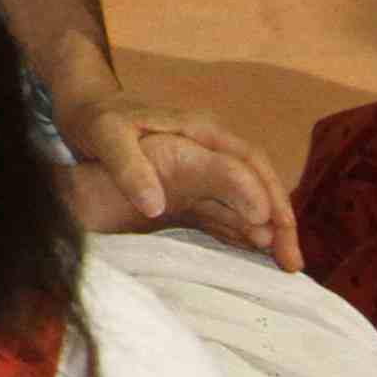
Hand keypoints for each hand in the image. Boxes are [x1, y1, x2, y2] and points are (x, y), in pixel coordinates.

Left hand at [57, 93, 299, 267]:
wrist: (84, 108)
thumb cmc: (96, 118)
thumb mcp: (106, 136)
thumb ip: (129, 168)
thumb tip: (154, 207)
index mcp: (201, 130)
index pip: (249, 162)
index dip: (267, 195)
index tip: (276, 230)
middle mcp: (212, 146)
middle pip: (260, 183)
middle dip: (280, 221)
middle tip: (292, 262)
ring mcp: (205, 166)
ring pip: (249, 199)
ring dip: (268, 231)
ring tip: (283, 268)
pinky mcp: (193, 185)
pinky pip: (228, 209)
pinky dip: (244, 232)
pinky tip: (253, 258)